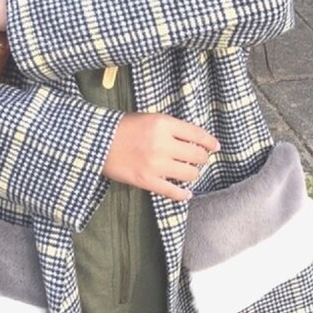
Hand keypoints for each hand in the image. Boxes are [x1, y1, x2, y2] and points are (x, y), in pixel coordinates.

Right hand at [103, 113, 219, 201]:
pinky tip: (186, 193)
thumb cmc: (124, 128)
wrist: (98, 142)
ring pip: (189, 174)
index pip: (197, 134)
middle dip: (201, 158)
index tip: (214, 147)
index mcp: (163, 124)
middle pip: (197, 156)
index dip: (209, 142)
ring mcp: (155, 164)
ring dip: (192, 174)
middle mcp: (162, 144)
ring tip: (187, 172)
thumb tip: (194, 141)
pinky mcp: (146, 180)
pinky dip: (182, 194)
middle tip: (198, 159)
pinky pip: (173, 191)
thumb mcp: (150, 118)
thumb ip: (171, 128)